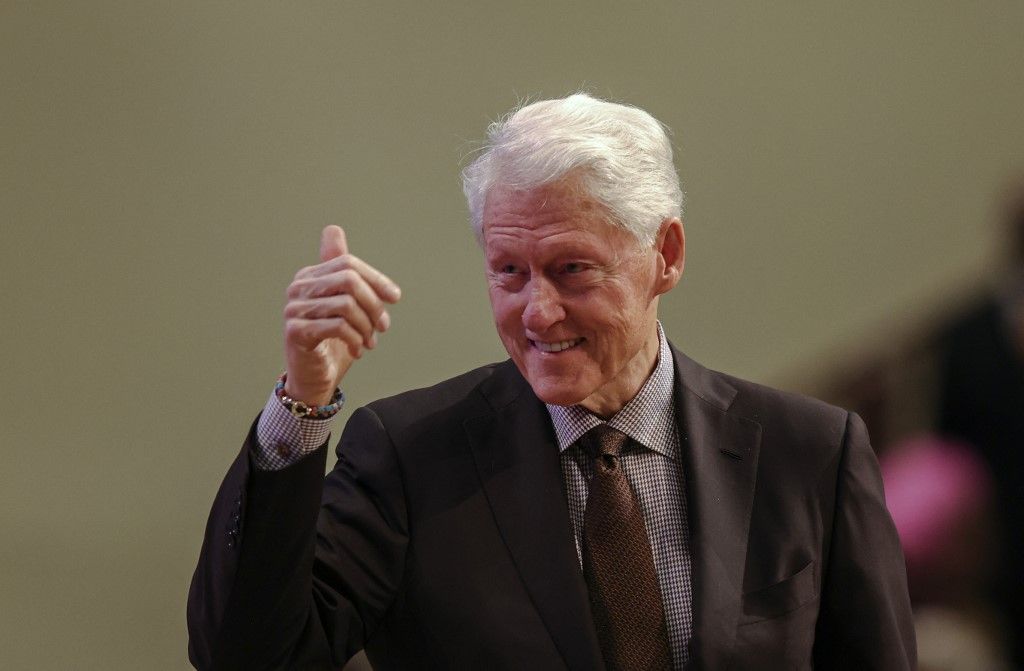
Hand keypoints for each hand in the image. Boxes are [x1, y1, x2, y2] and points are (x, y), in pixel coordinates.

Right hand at [282, 225, 400, 404]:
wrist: (315, 378)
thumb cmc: (334, 341)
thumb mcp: (346, 303)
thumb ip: (345, 272)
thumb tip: (332, 229)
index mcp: (311, 275)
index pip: (348, 263)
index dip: (376, 278)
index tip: (395, 297)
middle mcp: (299, 287)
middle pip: (349, 280)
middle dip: (374, 304)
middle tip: (383, 326)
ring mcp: (294, 309)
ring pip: (347, 304)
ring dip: (367, 326)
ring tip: (370, 342)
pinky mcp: (295, 331)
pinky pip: (338, 326)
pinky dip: (356, 339)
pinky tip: (358, 349)